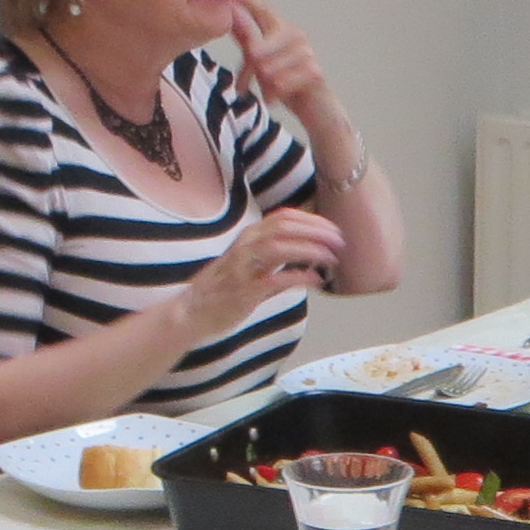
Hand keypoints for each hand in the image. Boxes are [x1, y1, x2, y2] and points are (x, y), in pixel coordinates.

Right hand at [182, 205, 346, 330]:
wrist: (189, 312)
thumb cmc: (222, 290)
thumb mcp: (250, 264)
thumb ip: (276, 258)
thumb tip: (310, 256)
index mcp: (248, 237)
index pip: (284, 217)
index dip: (312, 220)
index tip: (333, 230)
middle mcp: (245, 246)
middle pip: (285, 227)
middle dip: (317, 232)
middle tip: (340, 242)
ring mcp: (243, 268)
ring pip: (280, 247)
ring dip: (310, 250)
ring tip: (332, 258)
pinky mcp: (244, 291)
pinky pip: (276, 279)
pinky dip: (300, 277)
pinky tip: (317, 280)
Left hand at [222, 0, 342, 135]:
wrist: (318, 111)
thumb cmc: (289, 85)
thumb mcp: (263, 63)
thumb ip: (248, 39)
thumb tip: (231, 15)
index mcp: (283, 30)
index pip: (263, 10)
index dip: (247, 0)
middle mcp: (297, 36)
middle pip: (258, 46)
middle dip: (249, 68)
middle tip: (244, 85)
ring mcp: (307, 53)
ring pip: (267, 68)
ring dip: (263, 86)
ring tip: (268, 92)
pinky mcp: (314, 71)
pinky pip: (280, 83)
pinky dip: (273, 95)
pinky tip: (276, 99)